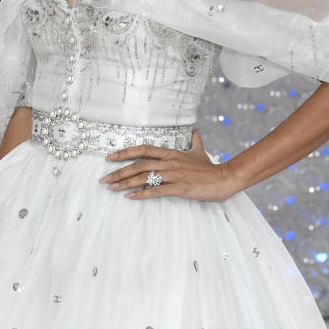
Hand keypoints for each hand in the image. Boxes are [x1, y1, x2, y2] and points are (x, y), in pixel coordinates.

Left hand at [101, 132, 240, 201]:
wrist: (223, 179)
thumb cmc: (209, 168)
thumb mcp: (199, 152)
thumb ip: (195, 141)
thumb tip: (195, 131)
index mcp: (171, 153)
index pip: (143, 149)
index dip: (125, 152)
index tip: (110, 157)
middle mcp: (169, 162)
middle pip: (139, 165)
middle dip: (119, 172)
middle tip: (104, 179)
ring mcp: (174, 175)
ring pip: (145, 177)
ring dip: (126, 183)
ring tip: (112, 188)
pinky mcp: (179, 188)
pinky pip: (157, 190)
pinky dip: (142, 194)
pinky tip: (130, 197)